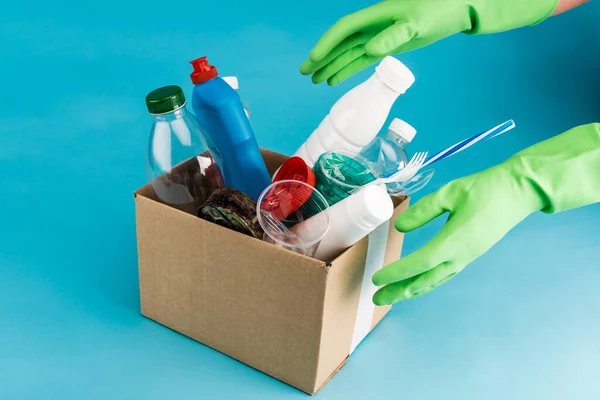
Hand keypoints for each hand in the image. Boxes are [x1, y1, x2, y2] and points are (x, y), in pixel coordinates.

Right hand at [300, 0, 557, 84]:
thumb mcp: (418, 23)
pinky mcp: (388, 46)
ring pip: (348, 53)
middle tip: (303, 73)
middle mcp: (373, 27)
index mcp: (375, 17)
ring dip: (331, 66)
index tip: (313, 60)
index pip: (344, 31)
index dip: (327, 44)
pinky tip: (336, 79)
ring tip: (314, 80)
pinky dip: (348, 69)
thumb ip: (395, 35)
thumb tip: (372, 50)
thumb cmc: (439, 9)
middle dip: (322, 57)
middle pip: (340, 43)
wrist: (457, 7)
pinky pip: (361, 59)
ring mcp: (379, 36)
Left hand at [372, 123, 599, 304]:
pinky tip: (416, 283)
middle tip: (377, 299)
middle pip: (425, 280)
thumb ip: (424, 210)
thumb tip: (400, 227)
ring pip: (435, 280)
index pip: (420, 262)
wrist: (517, 192)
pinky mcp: (470, 254)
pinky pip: (444, 274)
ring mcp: (467, 257)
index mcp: (456, 240)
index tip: (377, 278)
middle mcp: (461, 255)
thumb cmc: (485, 189)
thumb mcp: (450, 193)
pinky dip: (426, 282)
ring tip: (392, 296)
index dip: (397, 272)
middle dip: (399, 291)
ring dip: (411, 290)